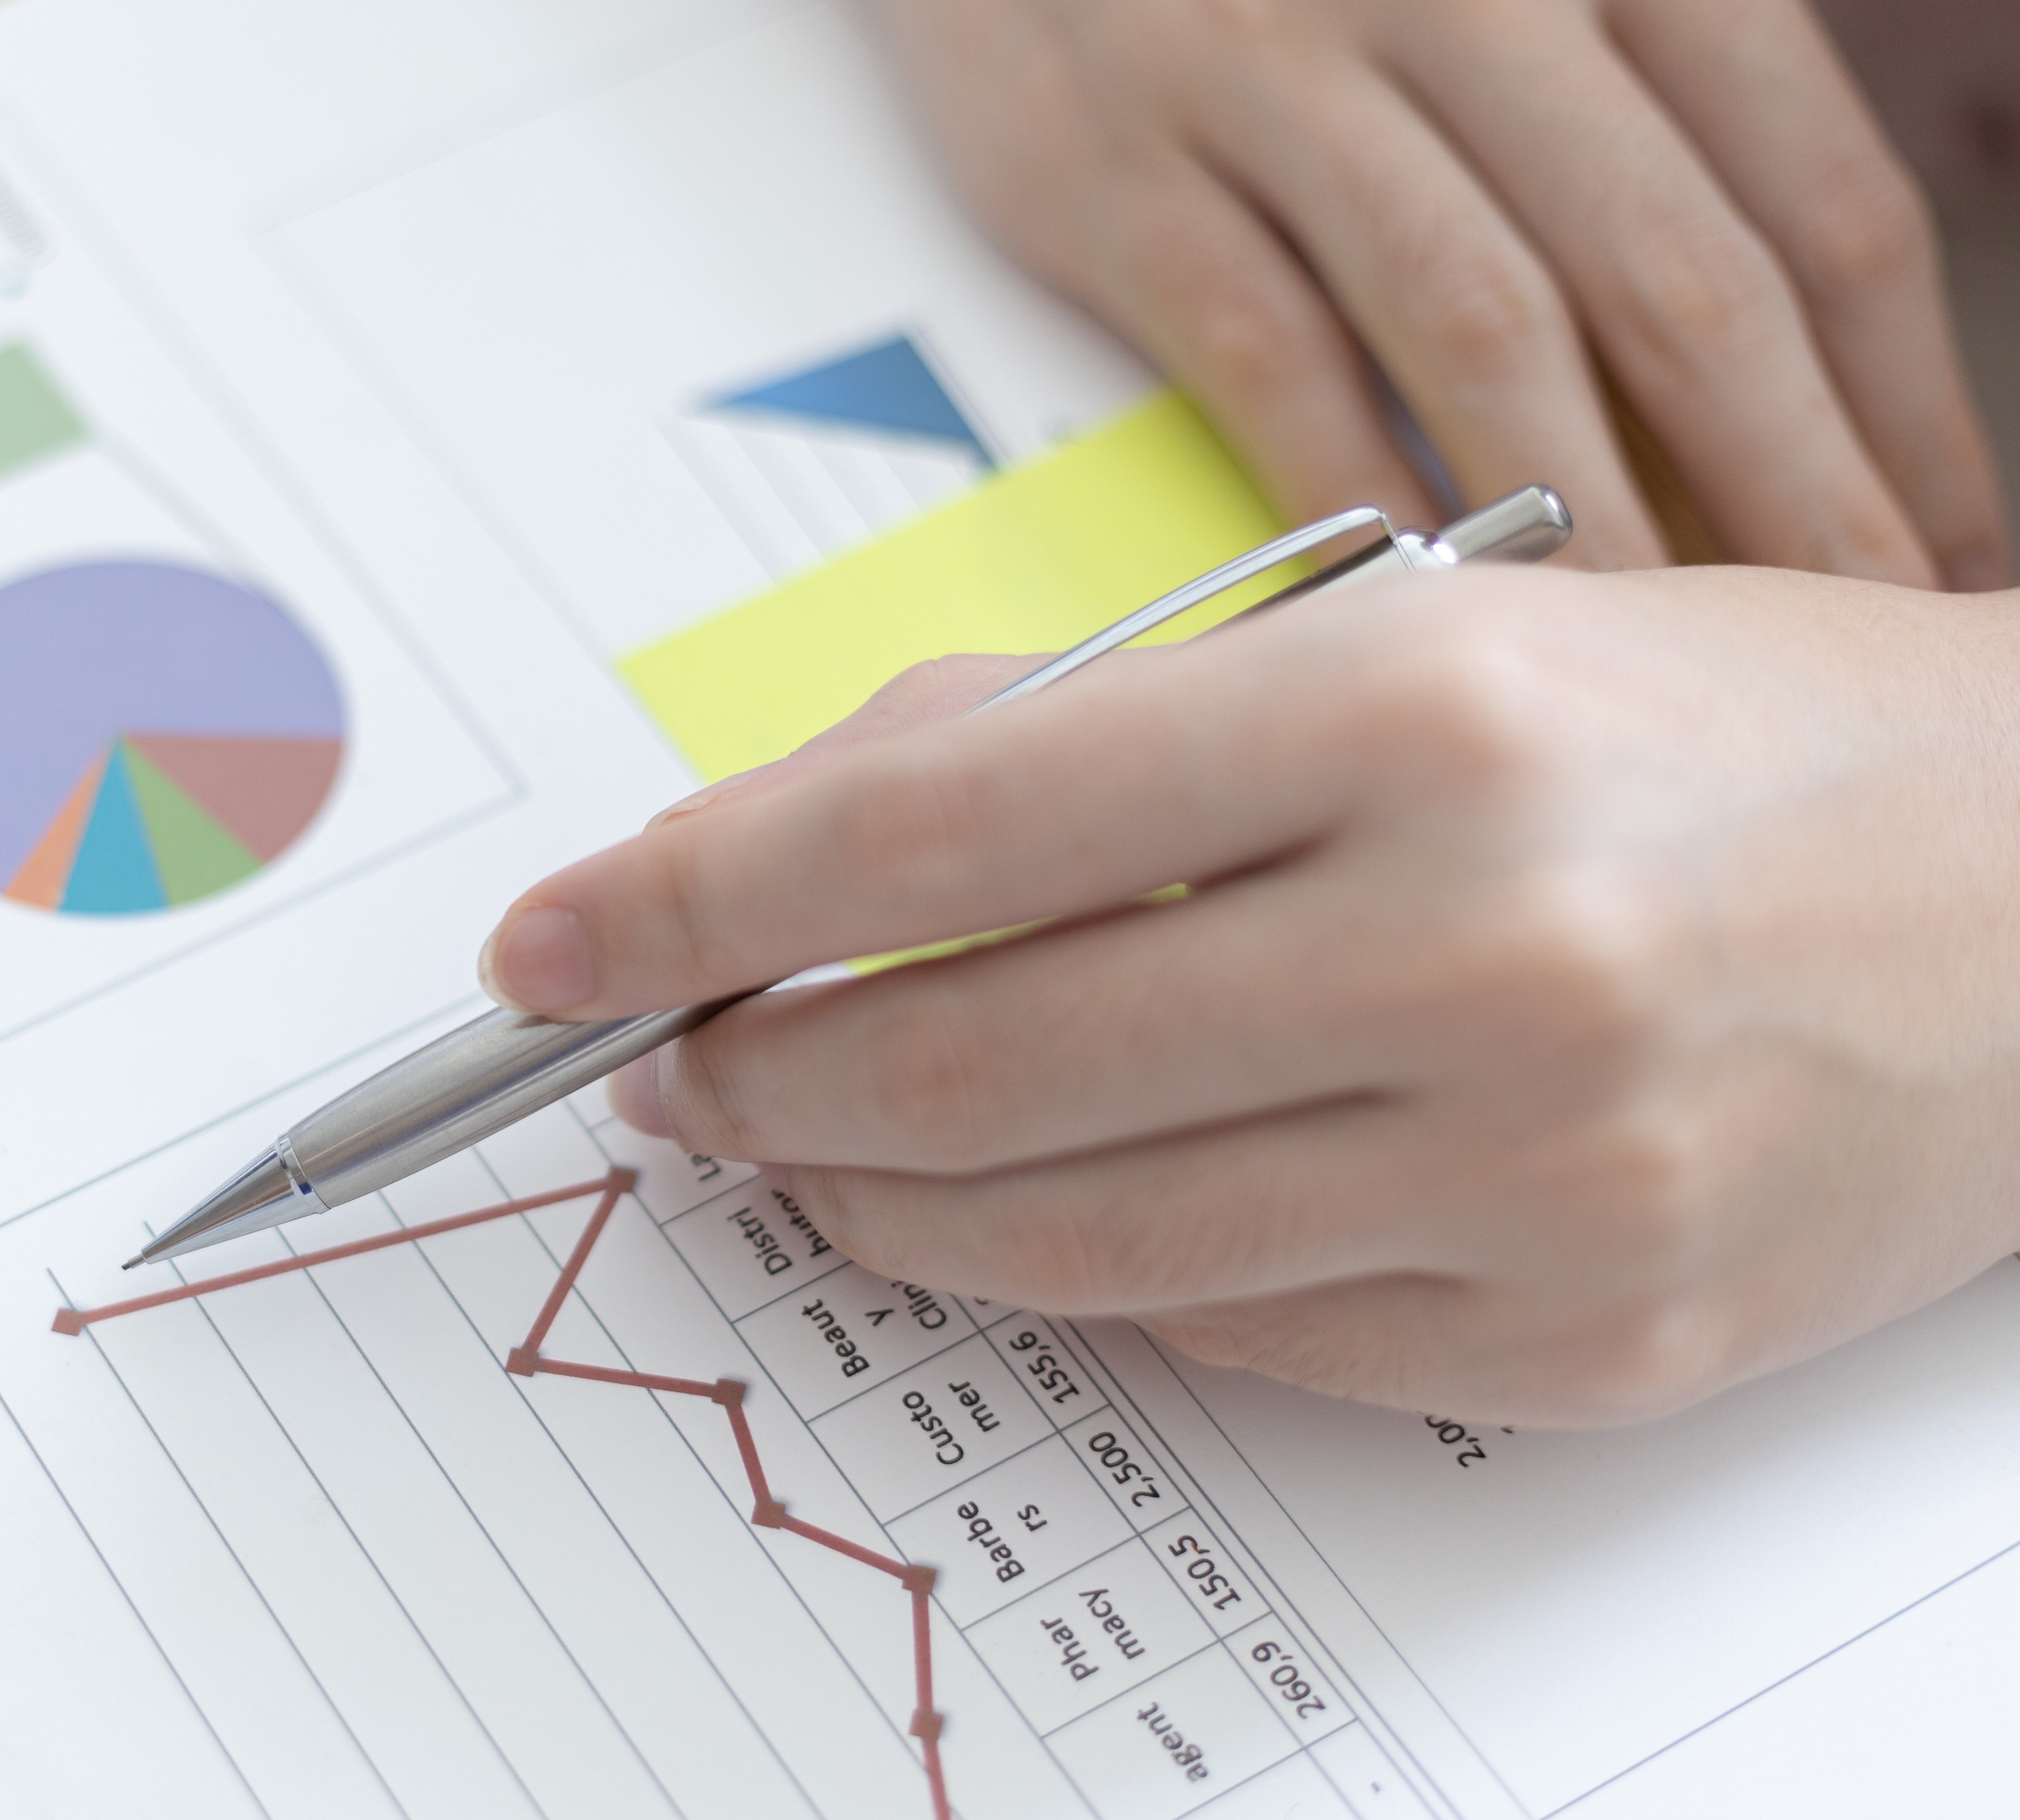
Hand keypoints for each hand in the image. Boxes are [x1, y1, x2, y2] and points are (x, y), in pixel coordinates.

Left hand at [479, 566, 2019, 1423]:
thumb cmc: (1698, 737)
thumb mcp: (1399, 637)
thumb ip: (1079, 737)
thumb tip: (788, 845)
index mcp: (1416, 718)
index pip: (935, 828)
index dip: (694, 897)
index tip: (553, 946)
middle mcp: (1483, 949)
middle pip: (961, 1066)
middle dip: (757, 1079)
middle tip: (681, 1066)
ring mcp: (1542, 1174)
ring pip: (1066, 1239)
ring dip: (878, 1200)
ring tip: (811, 1144)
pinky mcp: (1581, 1337)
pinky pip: (1223, 1337)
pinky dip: (1090, 1271)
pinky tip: (1051, 1204)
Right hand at [876, 0, 2011, 591]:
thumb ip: (1651, 118)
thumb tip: (1786, 363)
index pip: (1813, 196)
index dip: (1903, 400)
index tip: (1945, 547)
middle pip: (1679, 281)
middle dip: (1791, 495)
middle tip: (1847, 648)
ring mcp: (1280, 73)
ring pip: (1485, 328)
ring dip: (1589, 516)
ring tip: (1663, 659)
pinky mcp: (1120, 167)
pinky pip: (1270, 357)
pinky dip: (1354, 491)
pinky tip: (1422, 599)